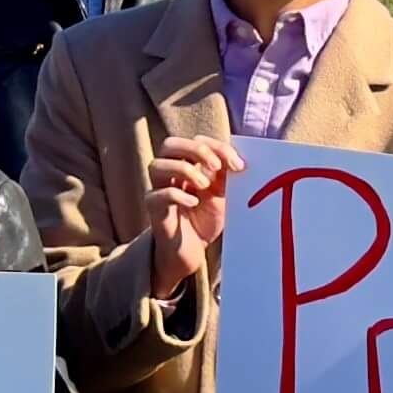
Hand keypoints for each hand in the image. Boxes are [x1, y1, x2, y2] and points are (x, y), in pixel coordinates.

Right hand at [145, 131, 239, 301]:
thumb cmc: (205, 220)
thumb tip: (238, 161)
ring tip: (204, 186)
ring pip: (156, 165)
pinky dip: (177, 195)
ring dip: (183, 170)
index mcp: (187, 163)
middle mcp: (169, 173)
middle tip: (216, 167)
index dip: (217, 147)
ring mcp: (158, 189)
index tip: (238, 165)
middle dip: (195, 150)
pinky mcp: (154, 209)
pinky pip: (157, 195)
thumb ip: (226, 177)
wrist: (192, 251)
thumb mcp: (222, 196)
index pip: (197, 141)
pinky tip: (193, 203)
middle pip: (170, 144)